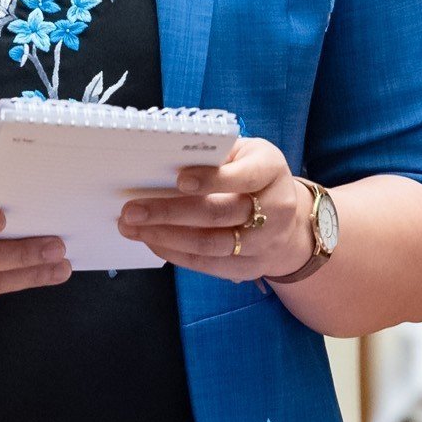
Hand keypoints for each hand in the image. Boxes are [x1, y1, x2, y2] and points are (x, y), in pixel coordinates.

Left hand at [117, 136, 311, 283]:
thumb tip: (164, 160)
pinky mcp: (250, 267)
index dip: (212, 179)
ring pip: (210, 244)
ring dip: (165, 237)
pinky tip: (151, 240)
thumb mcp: (243, 154)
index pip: (244, 176)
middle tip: (132, 209)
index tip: (178, 180)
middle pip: (219, 213)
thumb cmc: (251, 174)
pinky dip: (175, 253)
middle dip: (171, 212)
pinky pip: (208, 264)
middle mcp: (275, 209)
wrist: (289, 220)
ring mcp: (264, 243)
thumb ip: (214, 154)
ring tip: (132, 227)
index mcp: (271, 170)